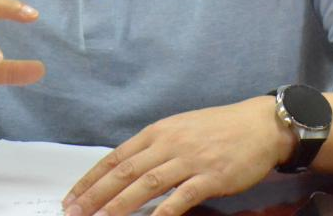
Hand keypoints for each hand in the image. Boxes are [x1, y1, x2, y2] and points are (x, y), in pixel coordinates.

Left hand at [63, 96, 294, 215]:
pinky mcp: (210, 177)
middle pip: (124, 171)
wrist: (260, 125)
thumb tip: (127, 170)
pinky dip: (161, 214)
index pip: (116, 157)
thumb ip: (156, 148)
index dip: (91, 179)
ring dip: (119, 205)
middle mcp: (169, 143)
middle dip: (95, 195)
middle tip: (74, 212)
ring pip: (146, 184)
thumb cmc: (220, 128)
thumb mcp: (181, 129)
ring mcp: (189, 160)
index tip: (72, 197)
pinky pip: (180, 198)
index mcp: (159, 131)